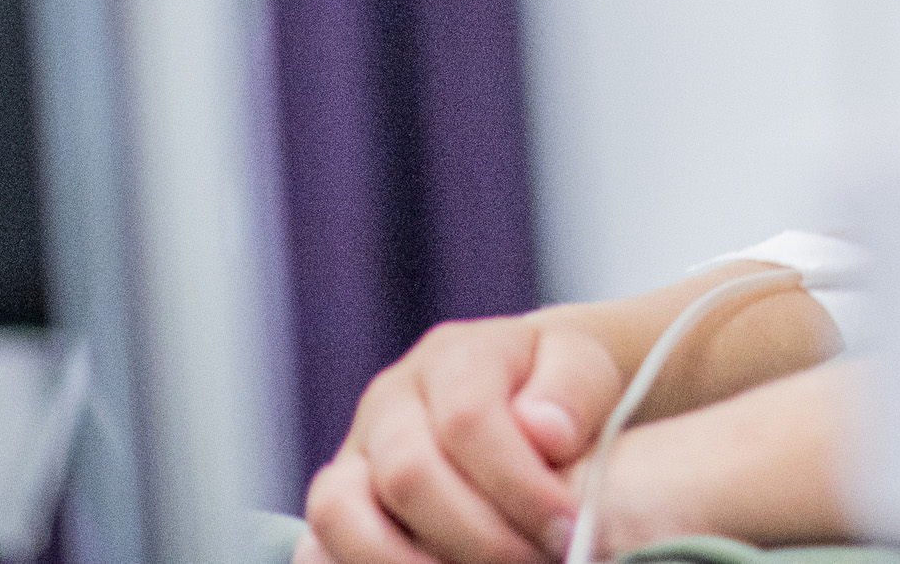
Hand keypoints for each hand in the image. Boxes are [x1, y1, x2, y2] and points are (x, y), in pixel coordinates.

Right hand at [298, 311, 624, 563]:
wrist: (529, 393)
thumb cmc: (558, 390)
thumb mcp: (585, 368)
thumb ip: (573, 390)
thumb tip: (544, 432)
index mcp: (454, 357)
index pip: (467, 419)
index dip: (518, 485)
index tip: (568, 528)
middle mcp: (390, 400)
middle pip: (407, 475)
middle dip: (479, 537)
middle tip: (538, 562)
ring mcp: (354, 453)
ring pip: (340, 513)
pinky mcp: (338, 503)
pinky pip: (314, 547)